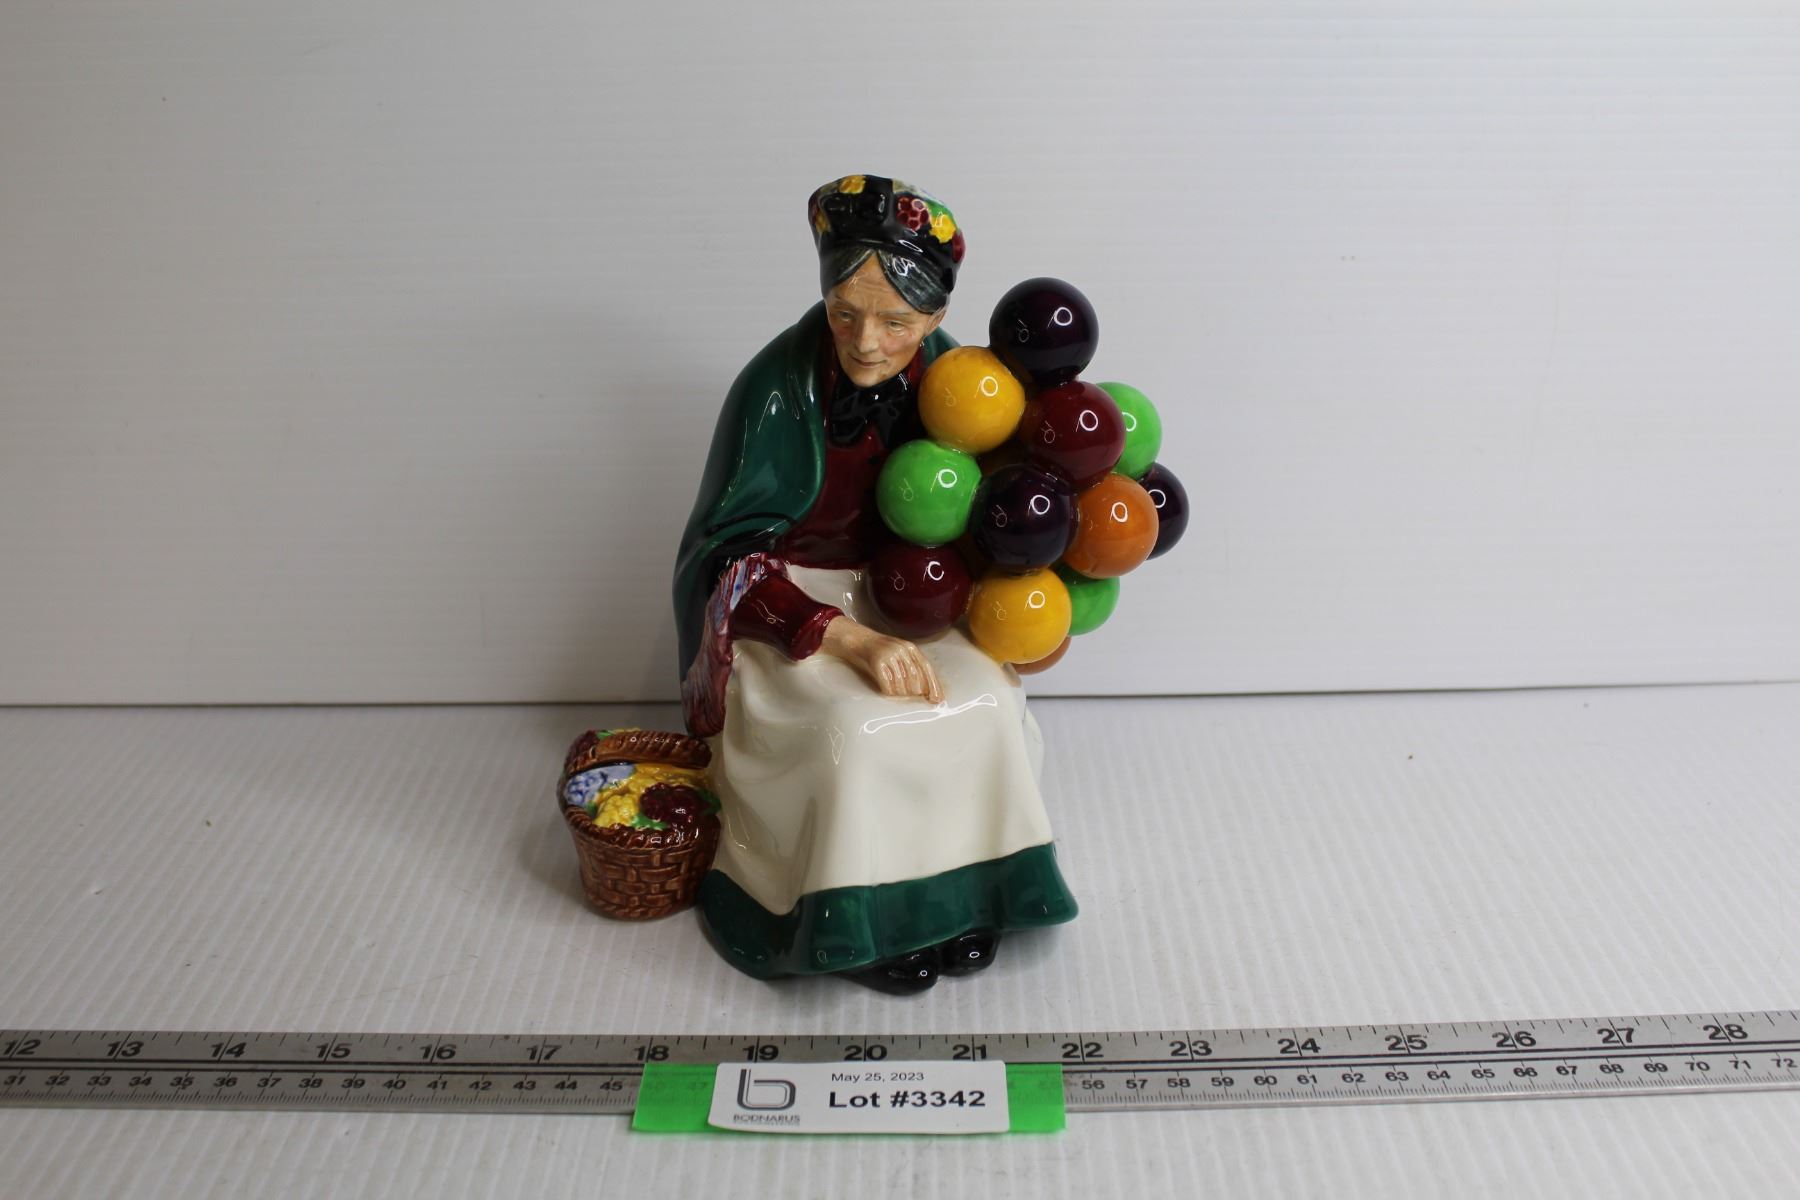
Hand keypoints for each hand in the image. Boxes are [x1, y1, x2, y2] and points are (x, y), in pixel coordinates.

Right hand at [819, 615, 944, 704]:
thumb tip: (923, 689)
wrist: (855, 638)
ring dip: (902, 694)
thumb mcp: (897, 654)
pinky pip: (887, 683)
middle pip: (915, 676)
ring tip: (899, 697)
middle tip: (915, 700)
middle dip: (916, 692)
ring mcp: (889, 654)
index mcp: (910, 648)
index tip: (937, 699)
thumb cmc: (877, 650)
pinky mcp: (877, 661)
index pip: (926, 668)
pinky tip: (888, 694)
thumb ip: (909, 667)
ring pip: (902, 681)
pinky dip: (889, 692)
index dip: (933, 685)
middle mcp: (901, 650)